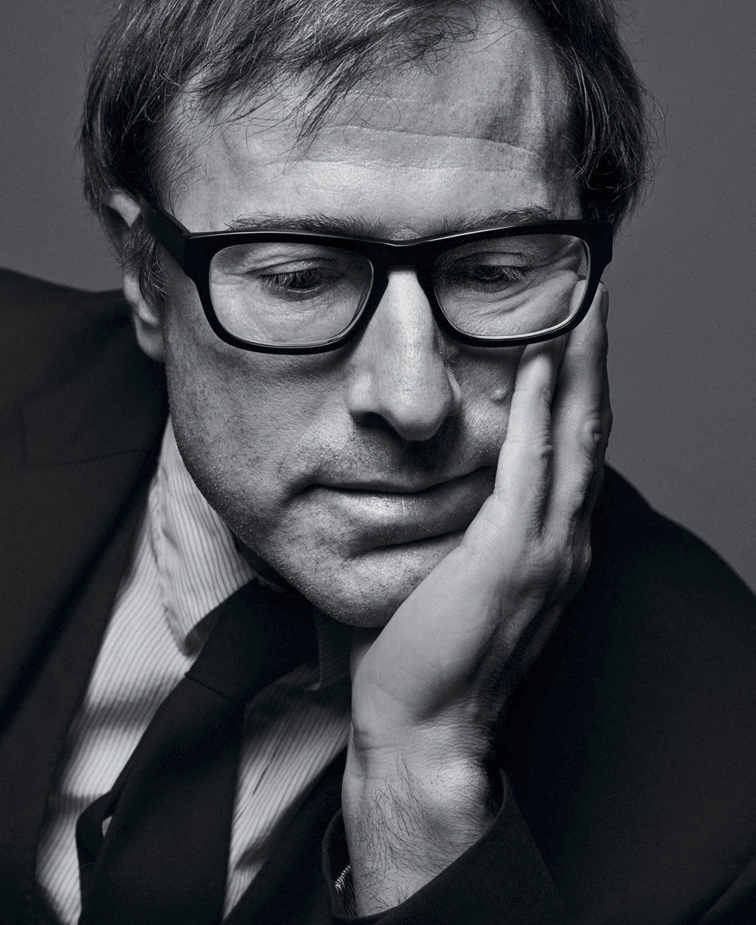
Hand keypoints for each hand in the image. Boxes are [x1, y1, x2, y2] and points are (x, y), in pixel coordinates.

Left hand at [343, 286, 610, 911]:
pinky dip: (536, 410)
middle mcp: (564, 541)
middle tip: (592, 293)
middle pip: (589, 429)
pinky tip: (536, 363)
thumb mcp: (459, 573)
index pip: (574, 447)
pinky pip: (529, 467)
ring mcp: (545, 551)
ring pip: (573, 437)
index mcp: (553, 543)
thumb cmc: (431, 652)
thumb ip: (469, 523)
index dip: (581, 384)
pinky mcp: (509, 557)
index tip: (575, 328)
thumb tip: (444, 473)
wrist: (426, 727)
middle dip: (594, 357)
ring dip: (579, 366)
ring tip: (579, 305)